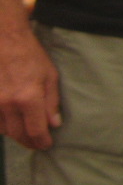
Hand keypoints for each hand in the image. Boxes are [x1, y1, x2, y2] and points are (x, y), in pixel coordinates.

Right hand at [0, 25, 60, 148]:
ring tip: (25, 133)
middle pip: (17, 134)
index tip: (46, 145)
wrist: (4, 39)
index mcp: (28, 98)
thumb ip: (52, 102)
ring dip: (15, 134)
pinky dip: (2, 125)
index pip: (35, 131)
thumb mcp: (50, 76)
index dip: (41, 142)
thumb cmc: (30, 55)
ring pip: (3, 130)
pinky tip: (11, 122)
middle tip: (37, 144)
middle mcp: (7, 103)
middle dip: (29, 142)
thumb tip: (54, 124)